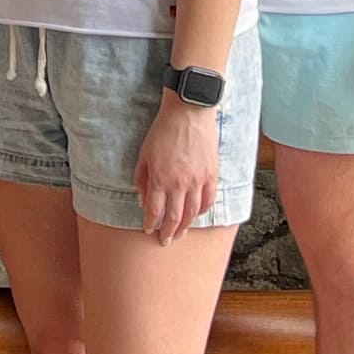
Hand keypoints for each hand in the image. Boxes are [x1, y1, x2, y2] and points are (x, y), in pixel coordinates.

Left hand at [133, 91, 225, 242]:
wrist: (189, 112)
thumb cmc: (163, 130)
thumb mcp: (144, 154)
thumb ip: (142, 179)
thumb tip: (143, 199)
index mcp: (160, 179)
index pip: (154, 211)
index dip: (151, 223)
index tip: (148, 230)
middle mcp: (180, 184)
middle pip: (174, 217)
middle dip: (168, 232)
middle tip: (165, 241)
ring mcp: (198, 181)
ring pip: (192, 212)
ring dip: (186, 226)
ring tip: (180, 233)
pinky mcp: (211, 174)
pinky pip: (208, 199)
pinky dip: (202, 210)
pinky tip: (197, 215)